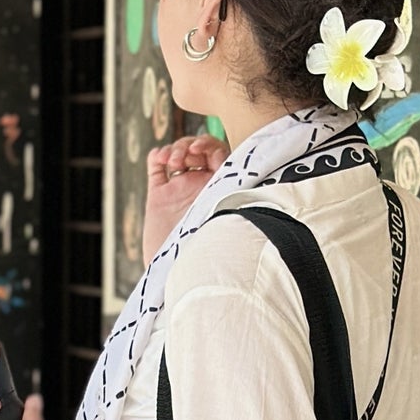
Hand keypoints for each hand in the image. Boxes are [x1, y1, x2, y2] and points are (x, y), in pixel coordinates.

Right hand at [143, 133, 230, 263]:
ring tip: (173, 160)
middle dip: (193, 143)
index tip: (203, 151)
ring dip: (176, 148)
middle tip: (189, 152)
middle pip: (199, 149)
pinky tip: (161, 158)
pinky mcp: (159, 197)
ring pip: (178, 154)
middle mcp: (202, 188)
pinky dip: (157, 155)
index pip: (220, 155)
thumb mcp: (229, 222)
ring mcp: (180, 191)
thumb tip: (263, 181)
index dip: (211, 145)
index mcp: (223, 190)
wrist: (181, 276)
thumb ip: (238, 200)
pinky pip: (156, 167)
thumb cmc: (213, 254)